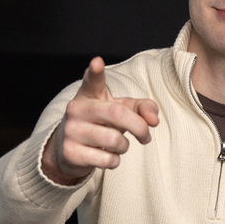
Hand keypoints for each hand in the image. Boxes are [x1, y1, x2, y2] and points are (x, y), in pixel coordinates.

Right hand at [42, 57, 159, 184]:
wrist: (70, 151)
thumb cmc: (101, 125)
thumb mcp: (122, 111)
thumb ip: (143, 108)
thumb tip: (154, 121)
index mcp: (89, 94)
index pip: (92, 80)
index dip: (96, 71)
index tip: (98, 62)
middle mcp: (76, 109)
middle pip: (117, 114)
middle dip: (139, 127)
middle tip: (146, 136)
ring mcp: (71, 131)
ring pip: (114, 140)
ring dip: (124, 147)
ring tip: (117, 145)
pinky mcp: (70, 153)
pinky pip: (106, 160)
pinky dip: (114, 161)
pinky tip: (106, 157)